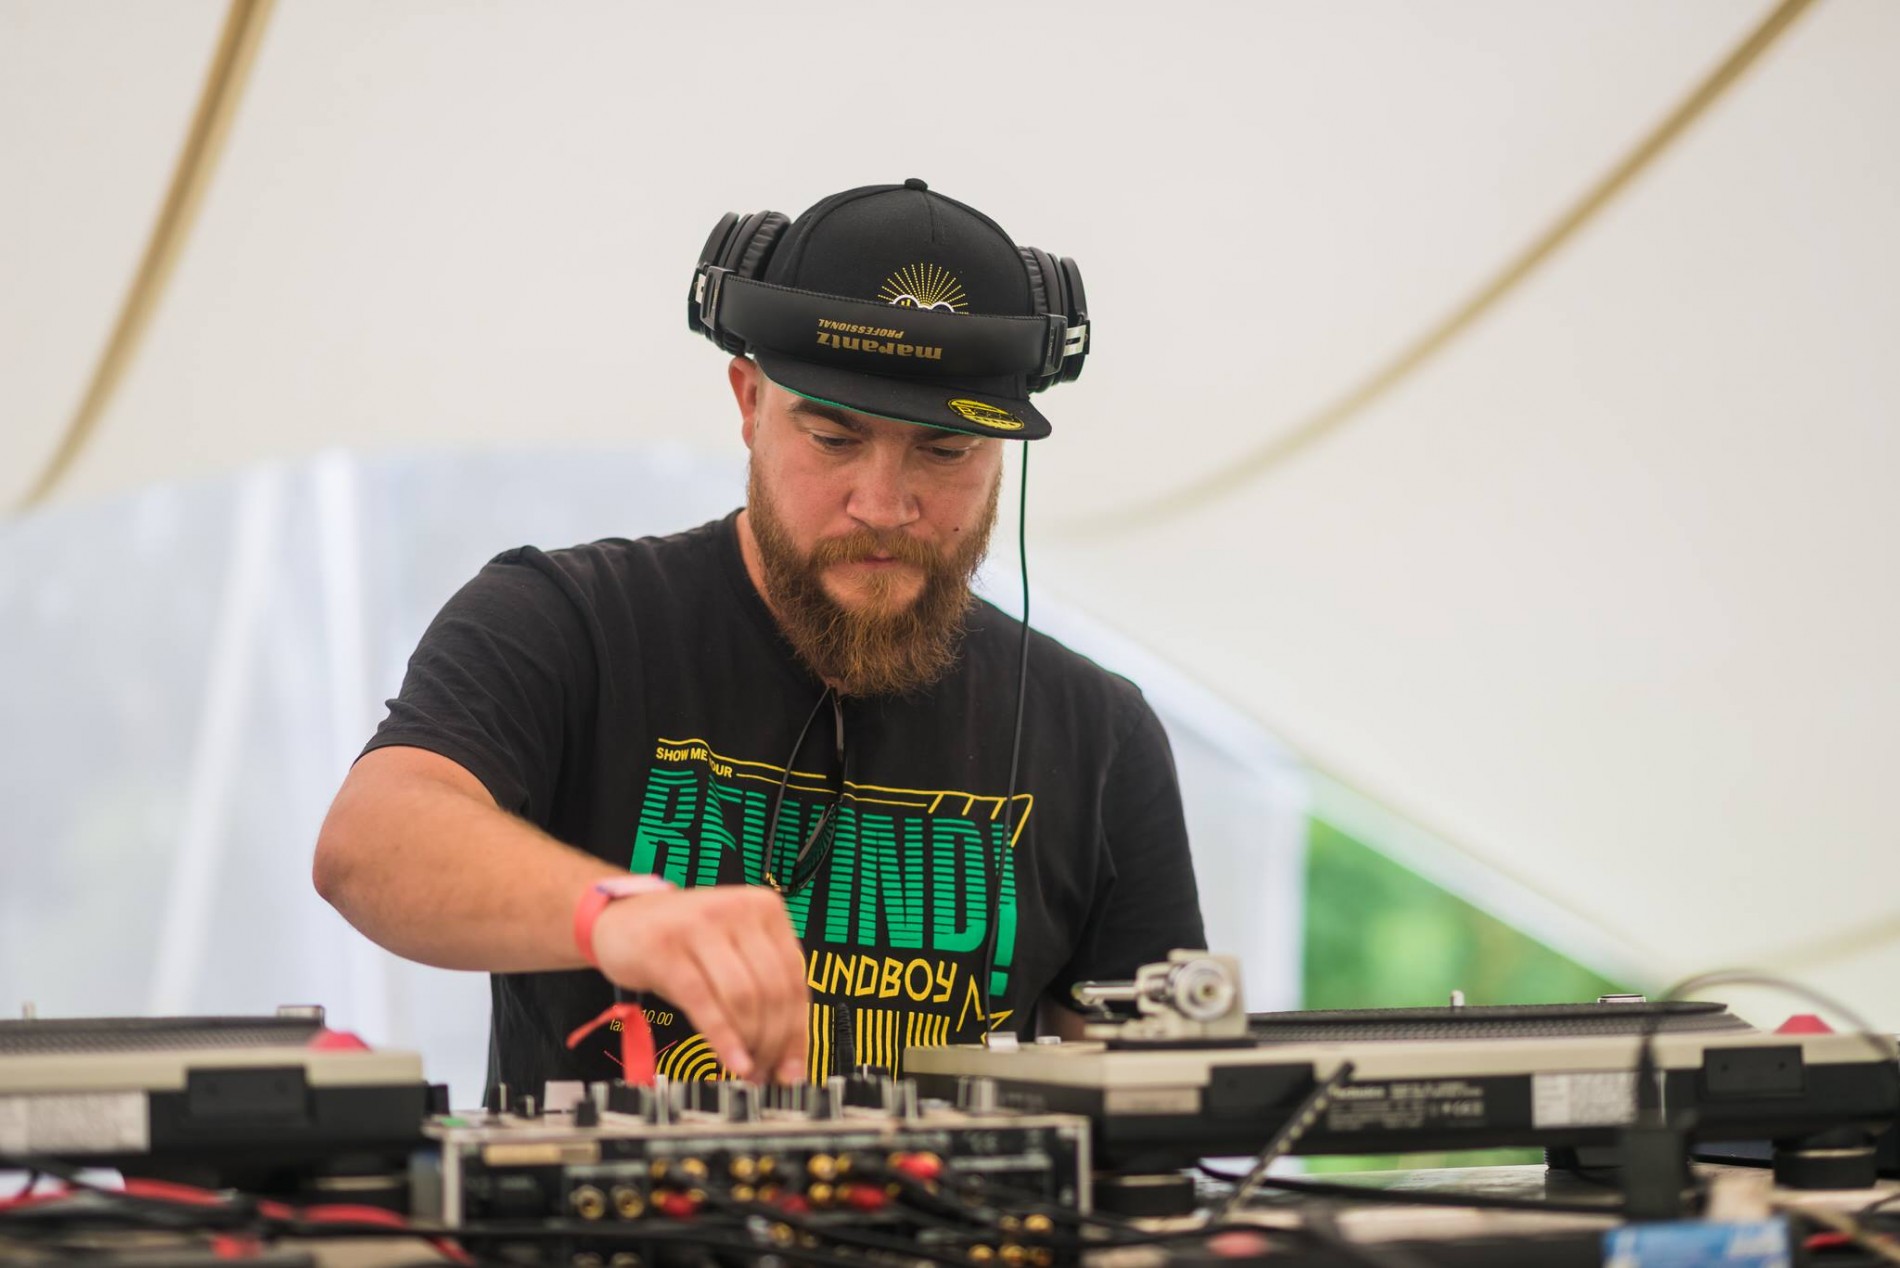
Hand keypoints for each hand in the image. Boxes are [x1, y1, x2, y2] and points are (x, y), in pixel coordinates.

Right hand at [590, 886, 808, 1082]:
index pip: (795, 978)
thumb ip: (763, 995)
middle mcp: (737, 909)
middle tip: (764, 1072)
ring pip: (743, 997)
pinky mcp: (665, 947)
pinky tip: (731, 1061)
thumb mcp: (730, 956)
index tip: (792, 1068)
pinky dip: (723, 1039)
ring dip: (749, 1043)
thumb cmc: (682, 944)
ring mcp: (700, 925)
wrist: (620, 919)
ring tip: (746, 1068)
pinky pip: (703, 1001)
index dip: (796, 1031)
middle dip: (772, 1043)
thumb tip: (790, 1061)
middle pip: (772, 991)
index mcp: (765, 908)